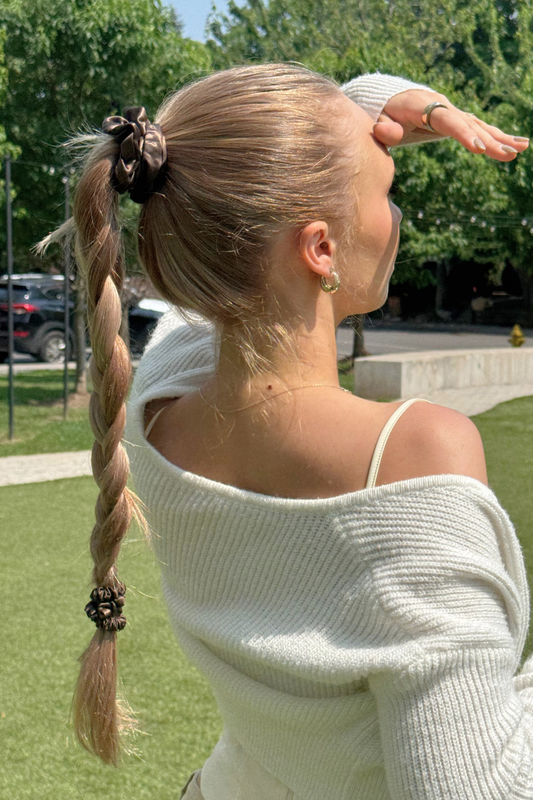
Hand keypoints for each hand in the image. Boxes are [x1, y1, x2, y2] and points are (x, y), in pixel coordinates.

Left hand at [373, 89, 528, 160]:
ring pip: (479, 125)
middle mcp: (443, 106)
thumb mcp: (379, 119)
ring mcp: (452, 112)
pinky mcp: (457, 120)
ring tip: (522, 148)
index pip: (447, 121)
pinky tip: (516, 146)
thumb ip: (383, 127)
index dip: (464, 135)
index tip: (479, 149)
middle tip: (508, 155)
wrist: (390, 100)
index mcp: (424, 106)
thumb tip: (383, 131)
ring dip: (500, 138)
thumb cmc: (383, 113)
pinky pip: (478, 128)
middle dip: (490, 140)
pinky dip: (496, 136)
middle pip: (469, 124)